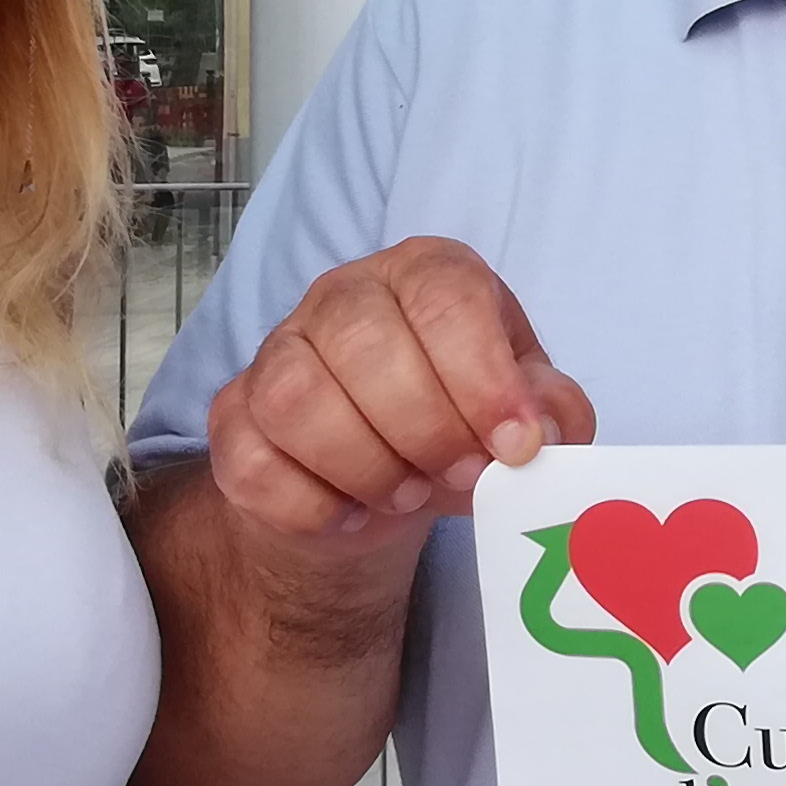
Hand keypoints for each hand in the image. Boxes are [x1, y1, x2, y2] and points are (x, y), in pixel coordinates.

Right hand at [200, 238, 597, 583]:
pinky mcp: (233, 419)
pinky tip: (351, 513)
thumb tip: (544, 433)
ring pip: (297, 399)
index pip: (444, 294)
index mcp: (424, 272)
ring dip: (366, 466)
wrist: (377, 479)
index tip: (515, 445)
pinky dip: (312, 506)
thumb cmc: (459, 419)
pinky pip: (253, 463)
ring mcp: (277, 353)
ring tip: (408, 493)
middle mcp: (343, 296)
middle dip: (426, 428)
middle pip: (365, 341)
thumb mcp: (524, 407)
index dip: (482, 375)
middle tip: (463, 477)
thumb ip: (552, 412)